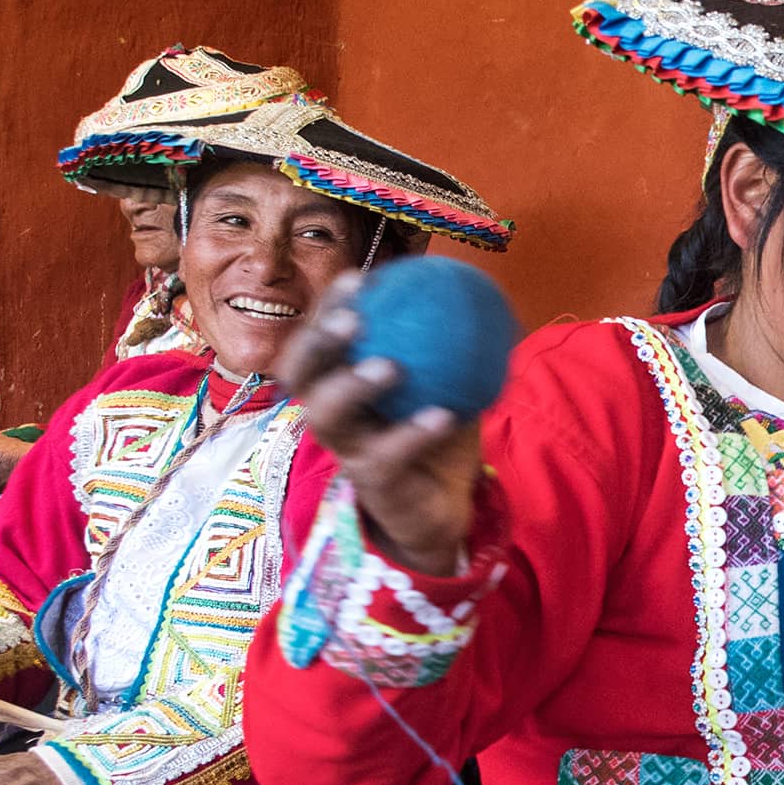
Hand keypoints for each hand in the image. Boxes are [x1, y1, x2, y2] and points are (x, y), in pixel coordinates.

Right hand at [274, 274, 480, 575]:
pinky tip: (443, 415)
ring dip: (356, 387)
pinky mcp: (372, 483)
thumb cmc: (433, 436)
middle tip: (354, 319)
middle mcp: (333, 414)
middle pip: (303, 373)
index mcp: (340, 383)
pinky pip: (387, 457)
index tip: (357, 278)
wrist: (442, 506)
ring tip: (391, 366)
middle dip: (319, 341)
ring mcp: (348, 450)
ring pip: (330, 416)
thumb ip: (451, 349)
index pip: (319, 338)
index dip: (328, 308)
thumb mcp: (444, 386)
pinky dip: (413, 434)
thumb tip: (480, 295)